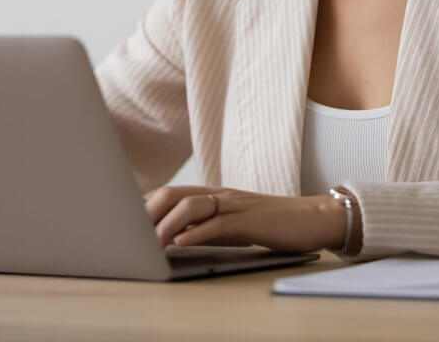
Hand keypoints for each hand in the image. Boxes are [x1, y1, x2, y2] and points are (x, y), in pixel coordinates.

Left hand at [145, 185, 346, 252]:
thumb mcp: (234, 225)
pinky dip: (195, 234)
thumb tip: (174, 241)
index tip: (122, 222)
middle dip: (146, 213)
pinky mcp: (251, 220)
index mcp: (214, 195)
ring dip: (166, 224)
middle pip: (173, 194)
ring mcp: (236, 205)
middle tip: (127, 233)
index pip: (171, 193)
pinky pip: (218, 223)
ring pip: (191, 206)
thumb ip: (208, 227)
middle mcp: (221, 195)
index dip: (144, 206)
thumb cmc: (273, 225)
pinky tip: (181, 245)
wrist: (316, 218)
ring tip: (149, 243)